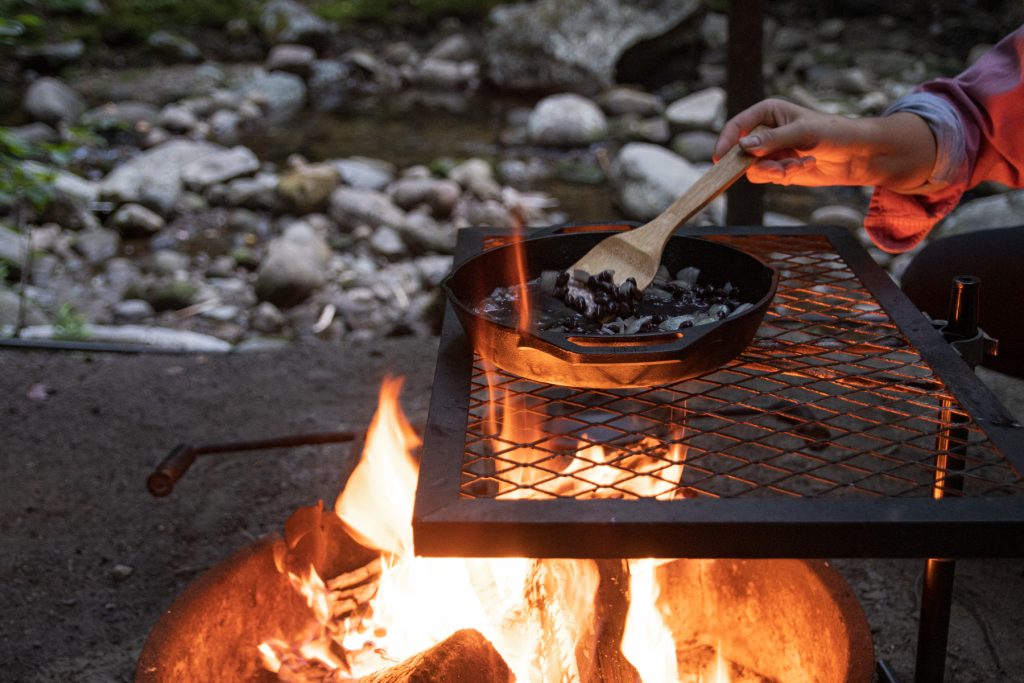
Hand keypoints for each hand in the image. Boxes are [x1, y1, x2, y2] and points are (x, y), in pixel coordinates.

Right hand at [713, 98, 936, 190]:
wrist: (857, 154)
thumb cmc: (834, 133)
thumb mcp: (803, 133)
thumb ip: (772, 141)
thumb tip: (743, 147)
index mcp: (768, 112)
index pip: (738, 126)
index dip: (727, 141)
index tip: (720, 159)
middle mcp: (765, 131)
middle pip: (741, 152)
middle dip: (761, 164)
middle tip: (780, 170)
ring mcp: (770, 151)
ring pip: (753, 169)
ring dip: (775, 171)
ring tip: (798, 166)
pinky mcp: (778, 167)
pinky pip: (766, 177)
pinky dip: (782, 177)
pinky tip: (803, 167)